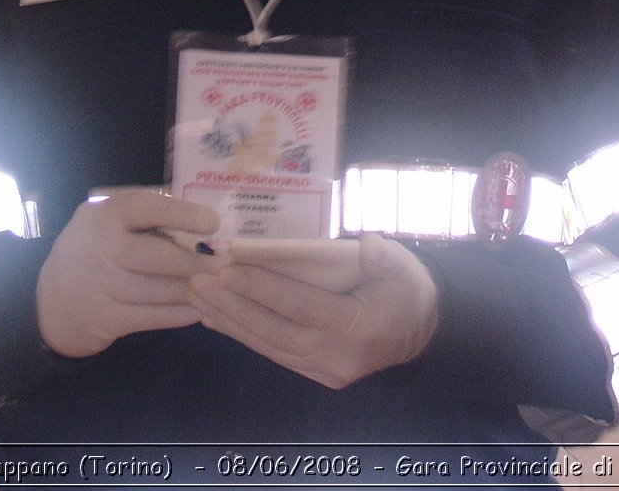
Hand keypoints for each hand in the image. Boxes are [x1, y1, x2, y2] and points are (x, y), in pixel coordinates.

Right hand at [36, 188, 221, 358]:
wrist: (53, 300)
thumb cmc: (96, 249)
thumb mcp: (107, 220)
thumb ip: (145, 214)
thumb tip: (202, 214)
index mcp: (104, 214)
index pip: (148, 208)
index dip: (183, 214)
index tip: (214, 223)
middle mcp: (100, 248)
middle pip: (158, 257)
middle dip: (196, 262)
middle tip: (225, 264)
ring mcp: (101, 286)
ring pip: (160, 290)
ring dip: (195, 289)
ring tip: (220, 286)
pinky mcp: (107, 319)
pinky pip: (153, 317)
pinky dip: (181, 314)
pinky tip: (201, 309)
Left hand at [189, 232, 438, 388]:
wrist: (422, 335)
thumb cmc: (407, 291)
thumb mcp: (402, 266)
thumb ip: (382, 255)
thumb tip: (366, 244)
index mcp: (356, 327)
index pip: (300, 306)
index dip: (262, 288)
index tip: (227, 268)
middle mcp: (334, 356)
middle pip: (273, 330)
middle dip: (231, 305)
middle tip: (197, 280)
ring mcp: (322, 370)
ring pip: (266, 345)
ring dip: (229, 321)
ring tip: (196, 297)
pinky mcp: (314, 373)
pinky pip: (272, 353)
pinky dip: (242, 335)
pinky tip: (216, 320)